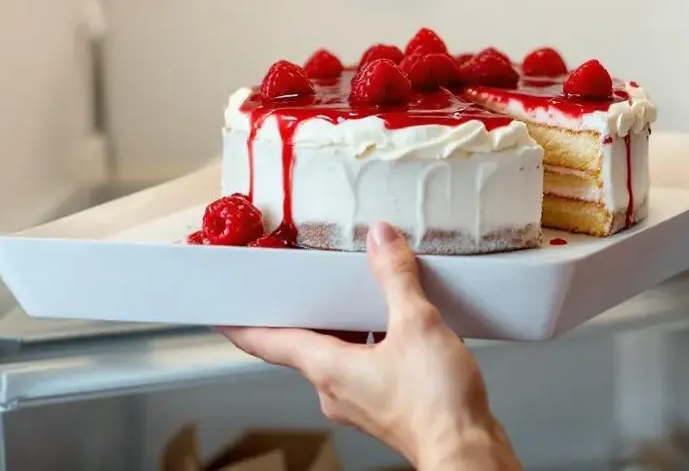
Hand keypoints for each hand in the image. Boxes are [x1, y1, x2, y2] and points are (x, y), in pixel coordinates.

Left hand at [221, 223, 520, 470]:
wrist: (467, 452)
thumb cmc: (436, 405)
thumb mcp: (417, 324)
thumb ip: (395, 277)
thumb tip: (381, 240)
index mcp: (328, 368)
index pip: (268, 342)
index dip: (241, 324)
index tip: (220, 309)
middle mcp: (335, 389)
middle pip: (307, 342)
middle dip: (308, 310)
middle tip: (304, 280)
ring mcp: (360, 401)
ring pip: (341, 352)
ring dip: (349, 324)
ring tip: (367, 292)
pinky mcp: (386, 406)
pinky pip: (368, 364)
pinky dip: (375, 341)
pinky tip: (402, 325)